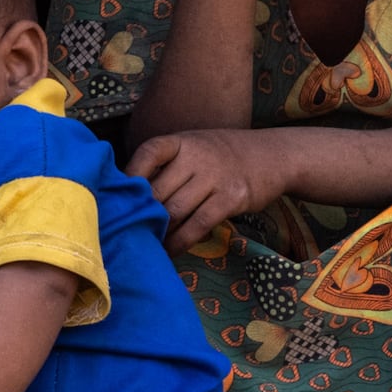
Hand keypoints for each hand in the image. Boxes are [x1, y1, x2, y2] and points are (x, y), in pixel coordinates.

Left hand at [128, 124, 305, 247]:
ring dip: (158, 233)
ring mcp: (215, 176)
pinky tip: (171, 251)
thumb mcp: (195, 147)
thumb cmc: (225, 156)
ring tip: (148, 246)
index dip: (129, 175)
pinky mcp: (231, 198)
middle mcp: (197, 155)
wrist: (274, 156)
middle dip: (141, 215)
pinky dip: (180, 242)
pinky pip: (197, 224)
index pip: (148, 152)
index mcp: (183, 141)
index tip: (117, 197)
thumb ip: (168, 165)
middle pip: (157, 190)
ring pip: (174, 211)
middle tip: (127, 234)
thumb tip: (130, 195)